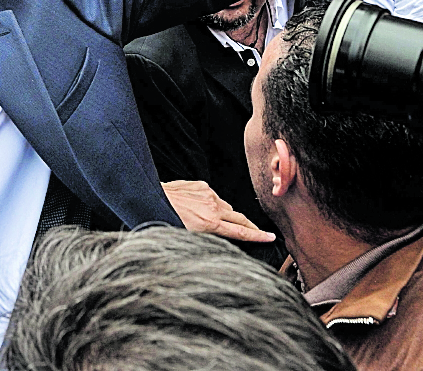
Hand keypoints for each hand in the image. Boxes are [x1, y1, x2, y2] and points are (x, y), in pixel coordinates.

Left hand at [161, 180, 275, 242]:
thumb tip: (217, 237)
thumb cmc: (165, 218)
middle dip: (250, 226)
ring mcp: (208, 194)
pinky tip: (199, 206)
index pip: (240, 232)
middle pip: (239, 219)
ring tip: (213, 221)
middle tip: (261, 232)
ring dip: (224, 215)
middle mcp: (212, 207)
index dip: (257, 236)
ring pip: (225, 207)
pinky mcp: (201, 185)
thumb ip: (207, 236)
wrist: (151, 197)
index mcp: (210, 223)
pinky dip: (211, 203)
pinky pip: (212, 196)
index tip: (270, 237)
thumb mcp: (188, 236)